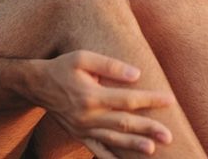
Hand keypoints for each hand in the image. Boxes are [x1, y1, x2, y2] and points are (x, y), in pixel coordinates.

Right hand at [31, 50, 174, 155]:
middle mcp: (87, 116)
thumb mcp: (83, 57)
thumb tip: (137, 74)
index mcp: (91, 95)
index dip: (150, 100)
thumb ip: (110, 66)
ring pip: (112, 140)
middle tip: (168, 136)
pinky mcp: (78, 135)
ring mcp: (82, 129)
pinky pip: (96, 149)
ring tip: (152, 150)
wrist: (37, 84)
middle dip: (147, 129)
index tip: (170, 100)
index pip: (127, 99)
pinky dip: (110, 158)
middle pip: (123, 124)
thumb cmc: (63, 67)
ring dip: (133, 145)